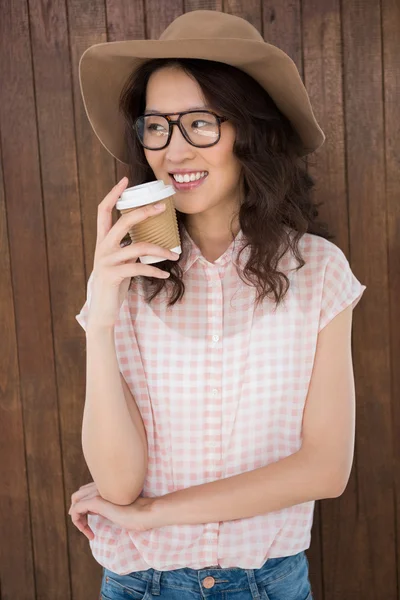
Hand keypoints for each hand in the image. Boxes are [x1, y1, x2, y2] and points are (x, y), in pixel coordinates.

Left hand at [69, 482, 156, 539]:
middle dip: (77, 511)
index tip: (92, 520)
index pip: (85, 491)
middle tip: (84, 526)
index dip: (85, 506)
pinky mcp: (96, 501)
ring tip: (86, 531)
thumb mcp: (117, 507)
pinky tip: (90, 534)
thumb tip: (94, 511)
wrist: (145, 512)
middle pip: (78, 495)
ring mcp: (98, 491)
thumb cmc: (136, 512)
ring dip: (77, 518)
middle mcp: (100, 485)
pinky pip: (76, 509)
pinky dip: (77, 522)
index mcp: (105, 485)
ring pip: (75, 502)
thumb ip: (107, 505)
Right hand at [87, 177, 179, 329]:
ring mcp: (106, 261)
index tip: (125, 180)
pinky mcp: (113, 275)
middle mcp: (102, 247)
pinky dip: (155, 271)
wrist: (103, 310)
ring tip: (174, 255)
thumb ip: (129, 248)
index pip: (103, 210)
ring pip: (138, 247)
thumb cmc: (115, 283)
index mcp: (103, 240)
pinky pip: (139, 268)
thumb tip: (149, 239)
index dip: (113, 193)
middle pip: (123, 222)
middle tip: (162, 207)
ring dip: (160, 250)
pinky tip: (165, 274)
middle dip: (144, 212)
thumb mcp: (121, 261)